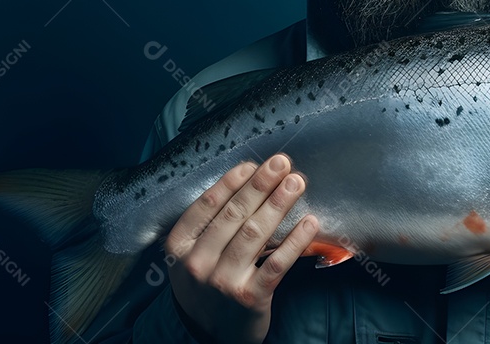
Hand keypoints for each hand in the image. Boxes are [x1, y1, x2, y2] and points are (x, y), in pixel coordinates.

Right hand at [164, 154, 318, 343]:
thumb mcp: (191, 255)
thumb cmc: (205, 283)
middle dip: (261, 185)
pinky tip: (310, 221)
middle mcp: (197, 264)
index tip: (253, 164)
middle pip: (234, 214)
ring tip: (296, 183)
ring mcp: (223, 282)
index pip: (207, 205)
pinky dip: (295, 240)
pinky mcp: (250, 298)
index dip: (232, 181)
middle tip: (282, 163)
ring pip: (256, 234)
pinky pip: (277, 264)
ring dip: (279, 204)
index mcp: (179, 246)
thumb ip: (209, 224)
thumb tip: (247, 180)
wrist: (209, 335)